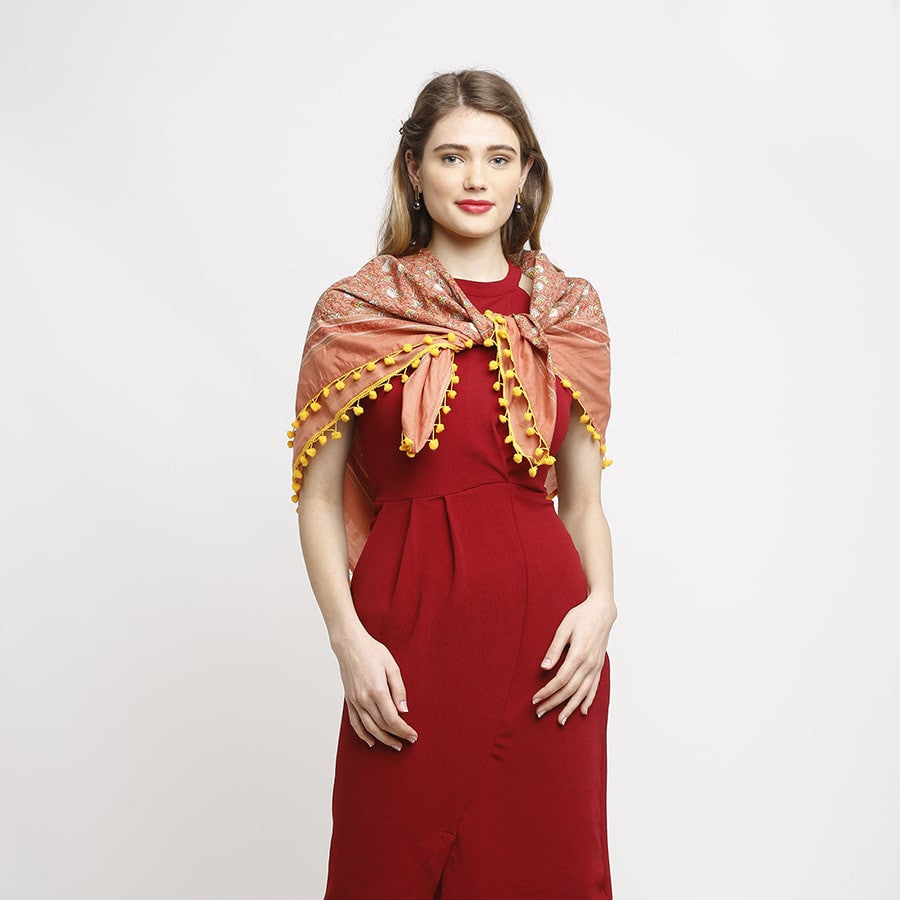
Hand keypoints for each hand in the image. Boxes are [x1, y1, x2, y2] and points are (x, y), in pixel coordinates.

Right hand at [332, 628, 418, 750]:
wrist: (350, 645)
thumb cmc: (372, 652)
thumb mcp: (392, 666)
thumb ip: (399, 689)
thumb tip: (404, 710)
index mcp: (377, 690)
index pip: (393, 719)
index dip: (404, 730)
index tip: (413, 736)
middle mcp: (364, 699)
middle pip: (382, 726)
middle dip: (396, 736)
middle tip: (407, 742)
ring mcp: (355, 701)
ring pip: (369, 728)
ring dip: (382, 740)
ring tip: (394, 745)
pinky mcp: (349, 700)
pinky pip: (355, 723)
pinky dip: (363, 735)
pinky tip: (371, 741)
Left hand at [532, 595, 616, 724]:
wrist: (602, 611)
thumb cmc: (581, 616)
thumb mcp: (564, 628)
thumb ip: (554, 649)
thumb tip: (544, 668)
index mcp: (578, 654)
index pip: (560, 680)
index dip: (547, 691)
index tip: (535, 699)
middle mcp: (589, 664)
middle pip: (570, 690)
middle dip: (554, 703)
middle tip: (539, 712)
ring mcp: (596, 667)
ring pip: (583, 693)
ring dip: (570, 708)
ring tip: (559, 720)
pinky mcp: (599, 667)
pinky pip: (594, 688)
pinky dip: (588, 701)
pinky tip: (581, 711)